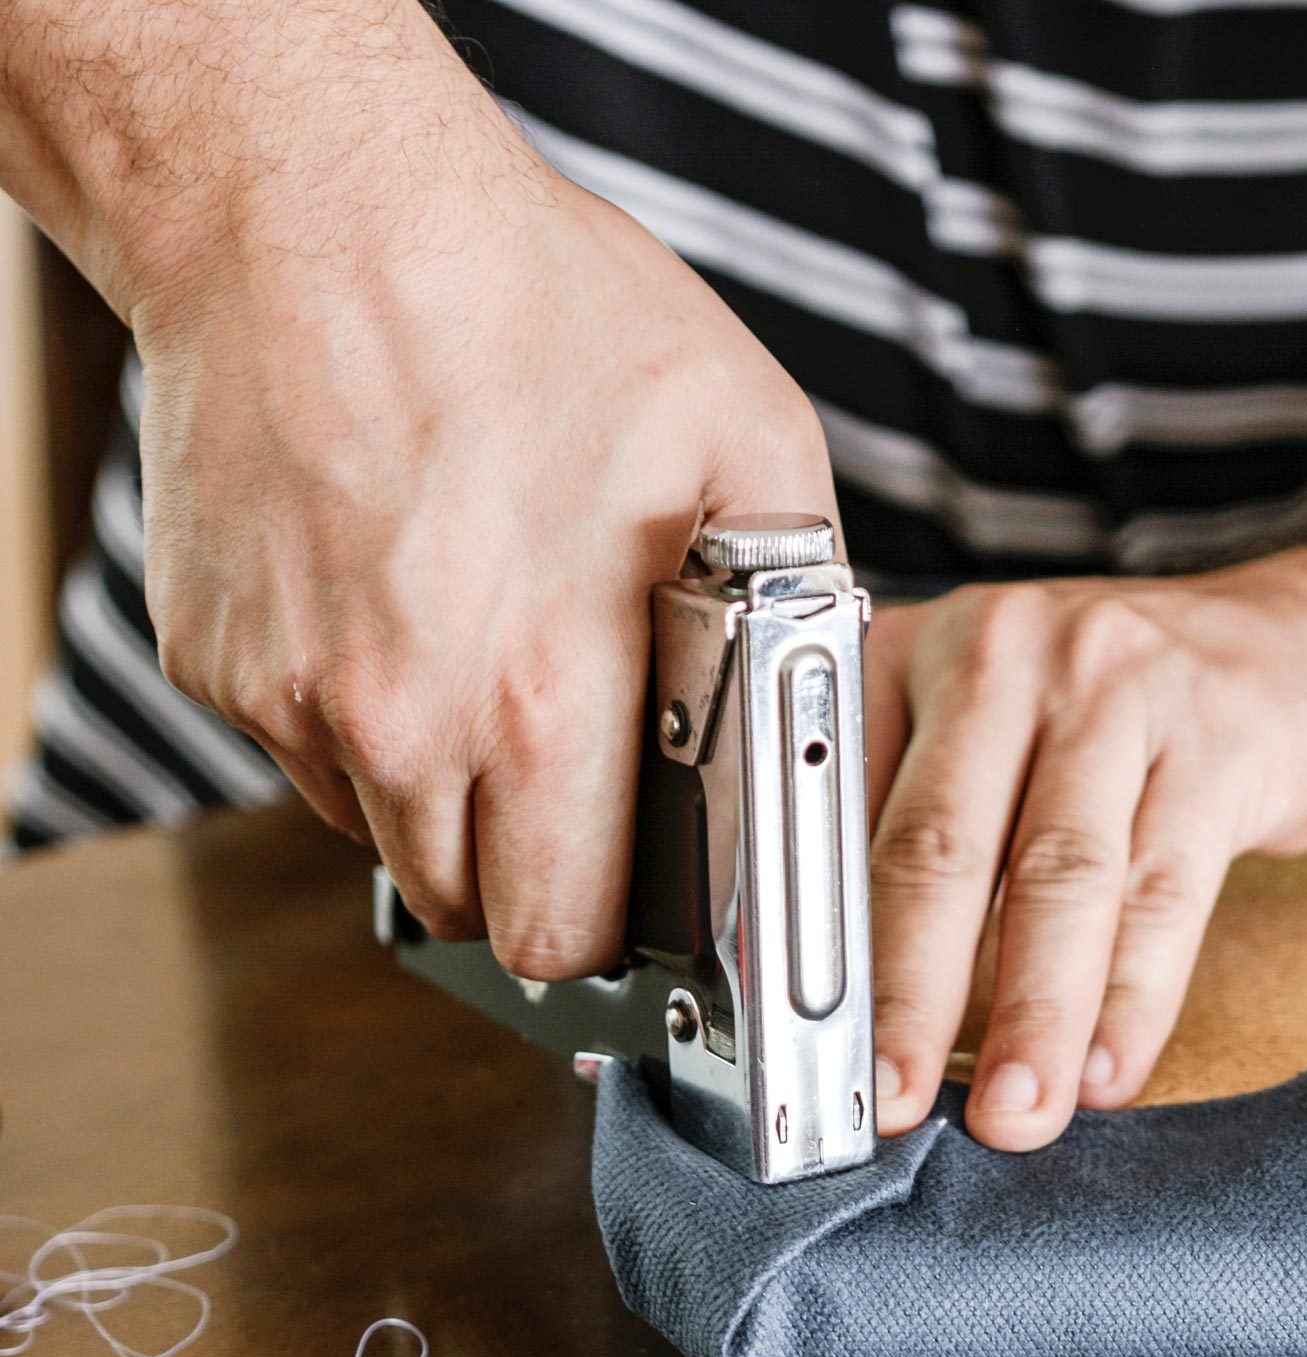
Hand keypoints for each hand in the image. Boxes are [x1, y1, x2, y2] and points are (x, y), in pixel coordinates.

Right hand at [137, 139, 835, 977]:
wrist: (314, 205)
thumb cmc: (531, 302)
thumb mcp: (752, 439)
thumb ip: (801, 601)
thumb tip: (820, 701)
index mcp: (540, 695)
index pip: (567, 934)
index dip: (615, 923)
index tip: (638, 880)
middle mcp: (398, 720)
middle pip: (468, 907)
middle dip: (533, 866)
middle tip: (577, 763)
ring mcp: (290, 695)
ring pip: (385, 834)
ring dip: (447, 792)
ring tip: (494, 653)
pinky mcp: (218, 659)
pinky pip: (310, 750)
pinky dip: (367, 716)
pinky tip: (413, 605)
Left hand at [863, 574, 1306, 1150]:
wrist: (1300, 645)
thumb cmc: (1115, 710)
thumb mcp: (989, 728)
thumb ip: (911, 828)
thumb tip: (837, 1001)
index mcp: (914, 652)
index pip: (841, 813)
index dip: (818, 944)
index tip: (806, 1053)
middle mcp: (1008, 656)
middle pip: (942, 845)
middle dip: (910, 993)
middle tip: (887, 1100)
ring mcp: (1120, 689)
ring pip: (1060, 874)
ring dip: (1032, 1011)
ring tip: (1015, 1111)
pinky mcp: (1220, 740)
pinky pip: (1166, 886)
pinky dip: (1134, 994)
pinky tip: (1110, 1068)